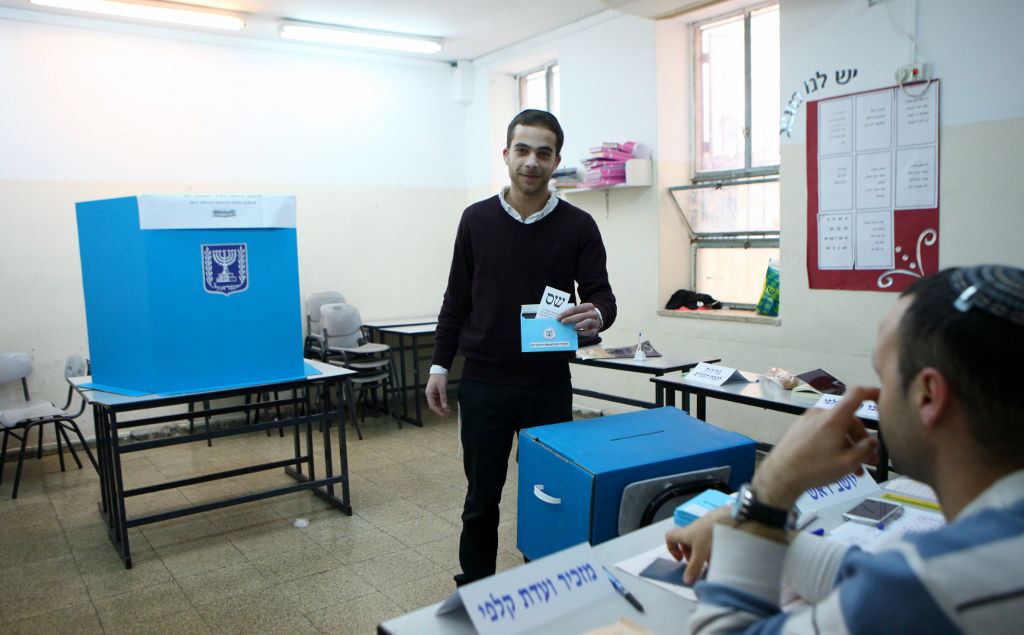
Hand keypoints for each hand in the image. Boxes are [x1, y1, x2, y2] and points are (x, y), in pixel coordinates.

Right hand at [425, 374, 450, 416]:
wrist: (439, 371)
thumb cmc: (439, 378)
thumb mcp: (442, 388)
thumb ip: (443, 398)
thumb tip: (445, 407)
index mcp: (429, 394)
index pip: (432, 405)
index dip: (438, 411)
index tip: (444, 414)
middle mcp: (430, 395)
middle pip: (434, 406)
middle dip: (441, 411)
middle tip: (447, 414)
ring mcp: (433, 395)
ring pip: (437, 404)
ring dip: (442, 408)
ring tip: (449, 412)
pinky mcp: (436, 394)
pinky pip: (439, 401)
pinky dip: (443, 404)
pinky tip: (447, 407)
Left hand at [558, 302, 600, 336]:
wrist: (596, 321)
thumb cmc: (584, 316)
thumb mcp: (580, 312)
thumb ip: (571, 314)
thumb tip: (559, 319)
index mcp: (588, 306)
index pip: (575, 309)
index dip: (566, 313)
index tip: (558, 317)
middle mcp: (593, 313)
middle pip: (581, 315)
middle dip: (570, 319)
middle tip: (562, 322)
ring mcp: (595, 322)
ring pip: (587, 322)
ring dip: (579, 325)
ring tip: (572, 328)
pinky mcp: (596, 330)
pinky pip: (590, 331)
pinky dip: (584, 333)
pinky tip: (578, 333)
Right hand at [665, 506, 731, 583]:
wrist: (728, 518)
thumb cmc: (710, 531)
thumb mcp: (700, 553)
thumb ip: (693, 567)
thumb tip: (687, 580)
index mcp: (685, 533)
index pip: (670, 537)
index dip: (671, 549)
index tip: (679, 559)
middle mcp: (693, 530)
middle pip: (685, 542)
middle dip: (690, 555)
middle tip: (695, 563)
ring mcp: (704, 529)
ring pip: (699, 542)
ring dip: (702, 554)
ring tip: (710, 564)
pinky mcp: (715, 529)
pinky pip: (710, 540)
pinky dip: (713, 550)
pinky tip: (720, 558)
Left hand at [753, 386, 880, 508]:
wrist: (780, 475)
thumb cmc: (814, 469)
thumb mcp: (847, 463)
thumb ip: (865, 450)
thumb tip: (873, 442)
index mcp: (834, 418)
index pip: (857, 394)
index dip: (873, 392)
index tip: (883, 396)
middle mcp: (821, 414)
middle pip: (849, 420)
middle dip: (861, 439)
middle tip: (870, 459)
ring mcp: (808, 420)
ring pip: (837, 429)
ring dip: (848, 446)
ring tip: (855, 469)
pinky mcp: (800, 428)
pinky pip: (824, 432)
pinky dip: (834, 444)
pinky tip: (837, 463)